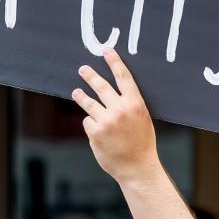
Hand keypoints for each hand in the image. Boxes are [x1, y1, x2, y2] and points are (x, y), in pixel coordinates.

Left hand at [72, 48, 158, 183]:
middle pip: (101, 86)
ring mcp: (106, 120)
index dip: (114, 62)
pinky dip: (91, 125)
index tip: (106, 50)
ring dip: (81, 96)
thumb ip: (129, 105)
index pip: (123, 77)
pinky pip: (87, 121)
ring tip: (76, 92)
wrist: (137, 167)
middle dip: (90, 75)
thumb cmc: (141, 143)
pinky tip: (98, 133)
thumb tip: (113, 90)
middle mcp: (120, 110)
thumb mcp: (142, 119)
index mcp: (135, 104)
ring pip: (88, 102)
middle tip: (83, 69)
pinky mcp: (95, 132)